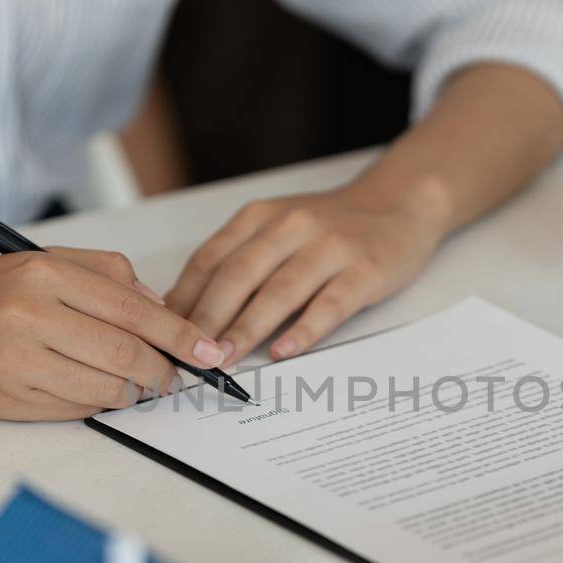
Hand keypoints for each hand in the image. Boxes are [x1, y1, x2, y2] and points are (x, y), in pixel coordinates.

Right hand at [0, 248, 224, 419]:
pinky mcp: (5, 397)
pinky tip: (92, 393)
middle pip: (128, 353)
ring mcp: (15, 359)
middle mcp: (29, 312)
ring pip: (107, 388)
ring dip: (134, 394)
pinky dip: (96, 406)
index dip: (180, 336)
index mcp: (43, 271)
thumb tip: (161, 309)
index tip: (208, 351)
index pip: (134, 309)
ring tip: (136, 387)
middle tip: (176, 378)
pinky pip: (76, 410)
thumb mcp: (35, 264)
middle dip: (164, 372)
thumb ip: (102, 276)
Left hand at [166, 186, 448, 362]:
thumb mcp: (276, 229)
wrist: (398, 203)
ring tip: (224, 359)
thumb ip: (237, 261)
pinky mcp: (364, 270)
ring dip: (247, 328)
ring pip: (280, 291)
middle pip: (238, 275)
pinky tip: (283, 351)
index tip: (164, 332)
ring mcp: (330, 247)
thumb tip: (184, 310)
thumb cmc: (328, 227)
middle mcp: (291, 226)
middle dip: (207, 318)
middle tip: (187, 354)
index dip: (184, 298)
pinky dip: (304, 329)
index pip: (211, 259)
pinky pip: (330, 303)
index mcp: (261, 217)